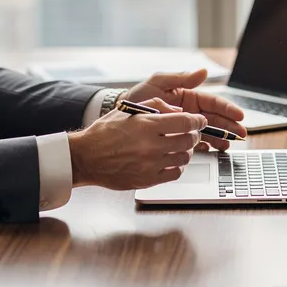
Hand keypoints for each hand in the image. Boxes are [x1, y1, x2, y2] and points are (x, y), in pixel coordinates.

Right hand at [68, 97, 205, 189]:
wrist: (86, 158)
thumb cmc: (105, 132)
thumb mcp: (128, 110)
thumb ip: (156, 106)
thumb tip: (178, 111)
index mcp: (146, 125)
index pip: (185, 122)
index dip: (197, 121)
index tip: (200, 121)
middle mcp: (150, 145)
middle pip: (188, 141)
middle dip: (194, 135)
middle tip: (191, 133)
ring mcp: (150, 165)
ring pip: (184, 158)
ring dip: (186, 151)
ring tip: (179, 147)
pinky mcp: (148, 180)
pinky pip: (175, 174)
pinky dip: (177, 166)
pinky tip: (171, 160)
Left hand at [127, 69, 246, 151]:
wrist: (119, 118)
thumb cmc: (138, 98)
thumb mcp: (157, 83)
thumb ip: (180, 78)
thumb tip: (203, 72)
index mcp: (188, 97)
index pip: (213, 102)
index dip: (227, 108)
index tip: (239, 115)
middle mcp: (190, 112)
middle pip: (216, 118)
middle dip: (230, 125)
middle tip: (242, 133)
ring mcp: (185, 126)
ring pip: (210, 132)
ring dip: (222, 137)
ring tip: (229, 144)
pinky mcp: (179, 139)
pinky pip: (198, 143)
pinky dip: (208, 147)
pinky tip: (215, 150)